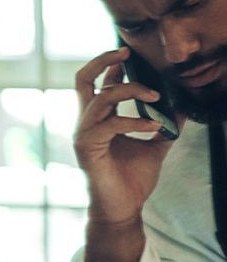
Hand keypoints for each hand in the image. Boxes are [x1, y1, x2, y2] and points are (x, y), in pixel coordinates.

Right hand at [73, 46, 178, 226]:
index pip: (99, 84)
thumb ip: (163, 127)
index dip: (112, 65)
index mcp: (99, 119)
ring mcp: (84, 134)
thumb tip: (181, 110)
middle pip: (82, 79)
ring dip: (130, 92)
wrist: (124, 208)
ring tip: (155, 97)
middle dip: (103, 62)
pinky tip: (152, 126)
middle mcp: (86, 122)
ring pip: (101, 98)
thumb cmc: (132, 180)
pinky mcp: (87, 148)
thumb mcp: (155, 147)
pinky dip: (133, 121)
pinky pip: (110, 124)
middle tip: (126, 54)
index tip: (130, 54)